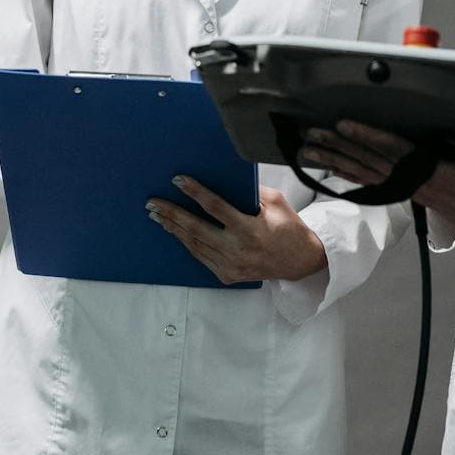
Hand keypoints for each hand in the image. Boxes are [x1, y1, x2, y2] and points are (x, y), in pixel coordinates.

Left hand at [146, 178, 327, 283]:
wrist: (301, 261)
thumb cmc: (289, 227)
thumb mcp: (275, 202)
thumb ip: (250, 192)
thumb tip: (224, 179)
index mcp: (250, 228)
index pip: (215, 207)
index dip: (194, 192)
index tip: (177, 180)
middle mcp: (238, 248)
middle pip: (196, 228)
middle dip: (171, 213)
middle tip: (153, 203)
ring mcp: (231, 265)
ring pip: (194, 244)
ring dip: (174, 229)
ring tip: (158, 216)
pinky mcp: (228, 275)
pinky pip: (201, 257)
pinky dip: (187, 243)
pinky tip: (176, 232)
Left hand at [301, 122, 454, 256]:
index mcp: (432, 174)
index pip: (393, 151)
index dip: (368, 136)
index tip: (343, 125)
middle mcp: (414, 183)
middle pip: (369, 160)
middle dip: (339, 147)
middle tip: (309, 134)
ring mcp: (411, 189)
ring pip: (366, 171)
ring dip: (336, 160)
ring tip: (309, 149)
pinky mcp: (412, 193)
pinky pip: (374, 181)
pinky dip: (351, 173)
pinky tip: (333, 167)